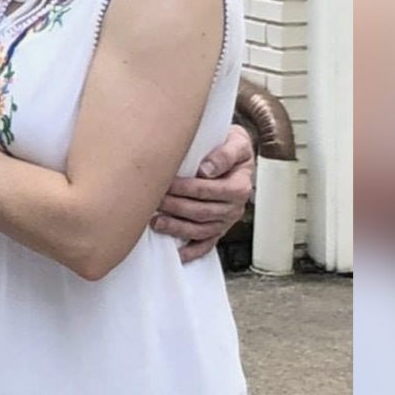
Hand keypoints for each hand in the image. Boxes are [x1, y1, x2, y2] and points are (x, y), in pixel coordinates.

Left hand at [150, 123, 254, 262]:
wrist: (234, 154)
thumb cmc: (231, 145)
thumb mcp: (236, 141)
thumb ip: (225, 153)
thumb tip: (206, 169)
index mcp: (239, 186)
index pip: (210, 191)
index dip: (188, 188)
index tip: (168, 183)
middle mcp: (235, 207)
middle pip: (202, 212)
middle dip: (176, 207)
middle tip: (154, 201)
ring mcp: (226, 221)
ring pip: (200, 230)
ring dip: (177, 228)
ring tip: (156, 223)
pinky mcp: (218, 229)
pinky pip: (206, 244)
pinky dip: (192, 252)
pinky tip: (177, 254)